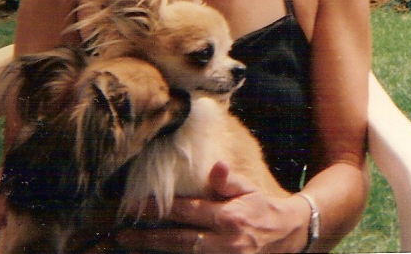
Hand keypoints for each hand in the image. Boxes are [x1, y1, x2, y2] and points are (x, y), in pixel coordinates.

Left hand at [115, 161, 305, 253]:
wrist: (287, 235)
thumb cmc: (262, 206)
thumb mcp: (248, 188)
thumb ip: (227, 180)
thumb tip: (215, 166)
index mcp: (228, 218)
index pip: (185, 212)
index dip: (158, 208)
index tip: (135, 206)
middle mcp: (224, 243)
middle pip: (178, 241)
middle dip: (148, 238)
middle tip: (122, 235)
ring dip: (157, 253)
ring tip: (132, 247)